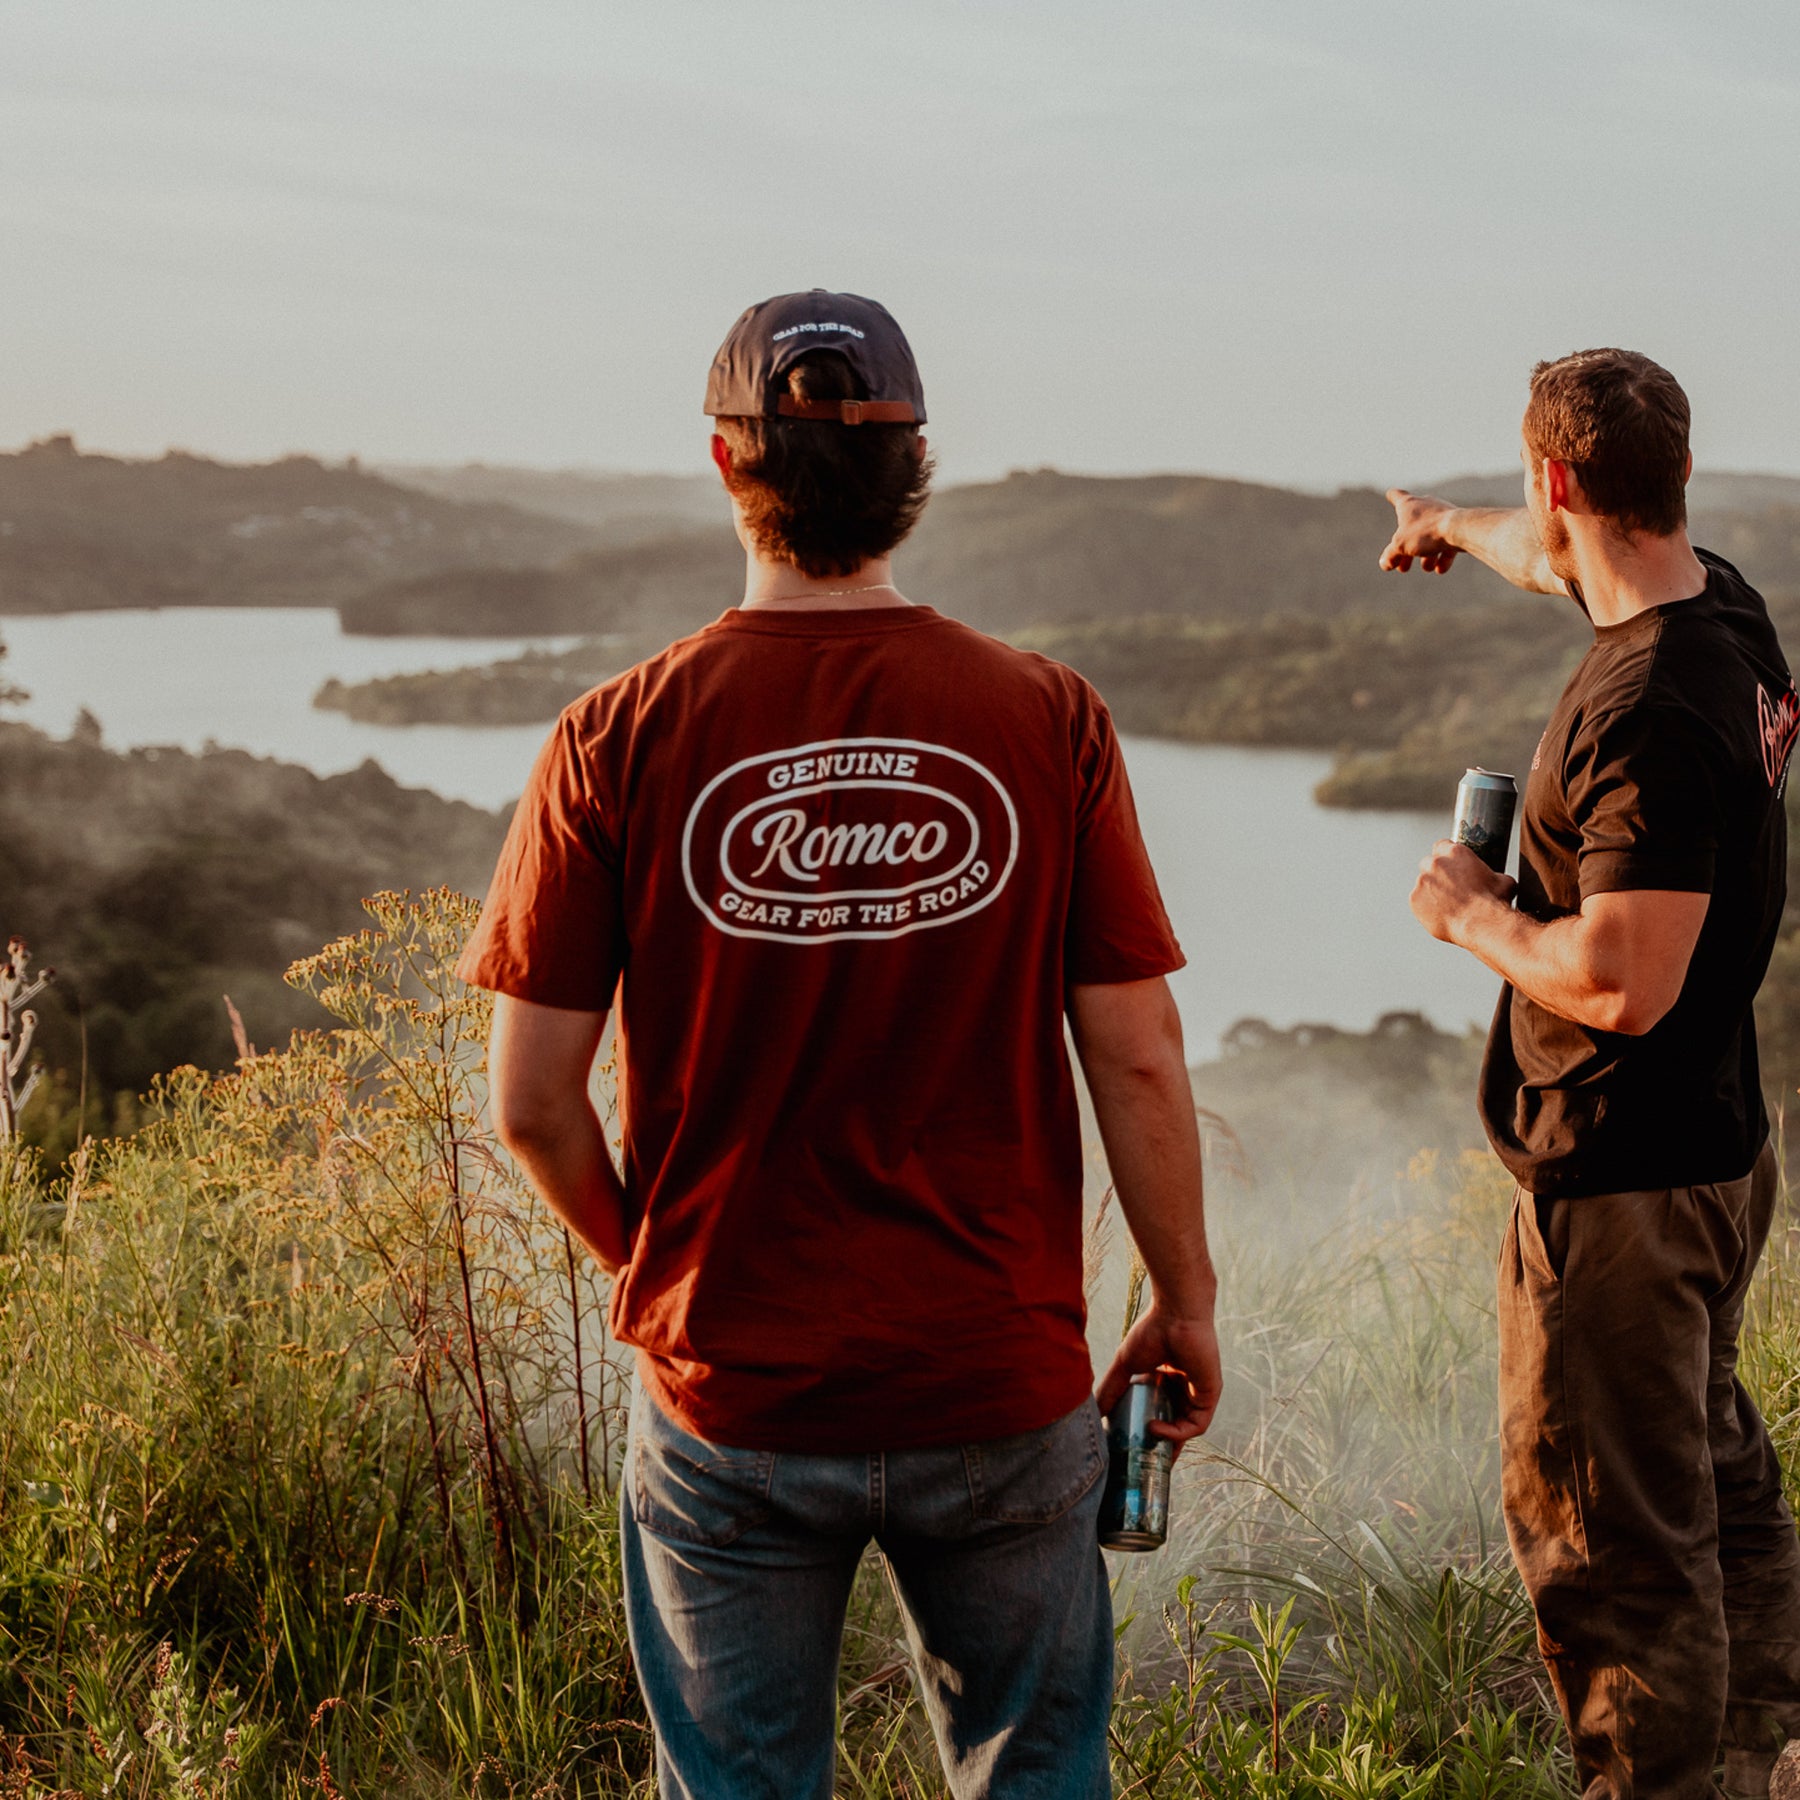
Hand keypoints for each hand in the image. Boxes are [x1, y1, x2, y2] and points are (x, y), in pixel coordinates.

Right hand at [1096, 1299, 1221, 1459]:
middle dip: (1161, 1449)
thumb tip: (1095, 1412)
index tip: (1133, 1449)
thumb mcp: (1125, 1366)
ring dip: (1166, 1443)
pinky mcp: (1209, 1395)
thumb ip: (1111, 1389)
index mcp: (1167, 1381)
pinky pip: (1196, 1425)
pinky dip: (1177, 1432)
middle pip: (1175, 1426)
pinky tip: (1156, 1428)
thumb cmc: (1152, 1332)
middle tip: (1142, 1466)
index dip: (1148, 1434)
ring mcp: (1198, 1393)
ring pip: (1185, 1430)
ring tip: (1144, 1446)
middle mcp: (1184, 1389)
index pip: (1161, 1414)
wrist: (1176, 1314)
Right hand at [1380, 489, 1460, 573]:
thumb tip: (1385, 564)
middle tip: (1402, 567)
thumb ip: (1390, 555)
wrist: (1460, 529)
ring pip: (1430, 536)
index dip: (1392, 497)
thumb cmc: (1426, 531)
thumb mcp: (1401, 546)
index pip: (1396, 496)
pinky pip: (1447, 541)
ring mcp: (1442, 514)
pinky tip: (1440, 569)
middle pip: (1412, 527)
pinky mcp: (1457, 525)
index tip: (1390, 496)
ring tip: (1427, 568)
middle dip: (1407, 549)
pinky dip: (1442, 556)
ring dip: (1426, 555)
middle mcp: (1426, 505)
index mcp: (1409, 504)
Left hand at [1411, 840, 1515, 942]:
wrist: (1482, 924)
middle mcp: (1435, 864)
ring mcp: (1422, 882)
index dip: (1447, 856)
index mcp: (1455, 852)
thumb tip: (1496, 878)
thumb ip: (1492, 873)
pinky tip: (1440, 914)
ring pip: (1423, 884)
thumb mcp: (1503, 880)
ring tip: (1447, 905)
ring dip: (1431, 891)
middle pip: (1429, 863)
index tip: (1451, 865)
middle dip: (1437, 873)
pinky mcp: (1414, 900)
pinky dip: (1426, 907)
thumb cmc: (1494, 902)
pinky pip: (1417, 901)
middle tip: (1450, 887)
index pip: (1442, 845)